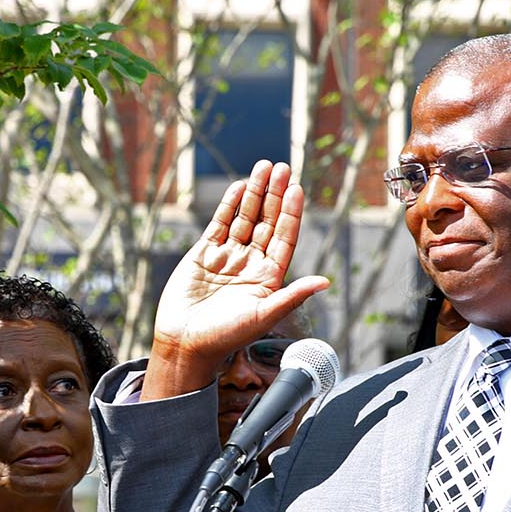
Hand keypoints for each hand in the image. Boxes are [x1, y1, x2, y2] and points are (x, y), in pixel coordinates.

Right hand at [145, 160, 328, 399]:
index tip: (296, 189)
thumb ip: (293, 295)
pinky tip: (239, 187)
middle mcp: (251, 263)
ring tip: (263, 167)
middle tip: (282, 167)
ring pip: (244, 218)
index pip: (284, 238)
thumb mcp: (264, 315)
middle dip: (274, 195)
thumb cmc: (225, 336)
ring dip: (254, 193)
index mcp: (269, 277)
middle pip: (266, 222)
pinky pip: (220, 225)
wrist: (185, 344)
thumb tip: (325, 281)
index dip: (290, 213)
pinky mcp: (203, 255)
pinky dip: (229, 206)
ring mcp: (227, 257)